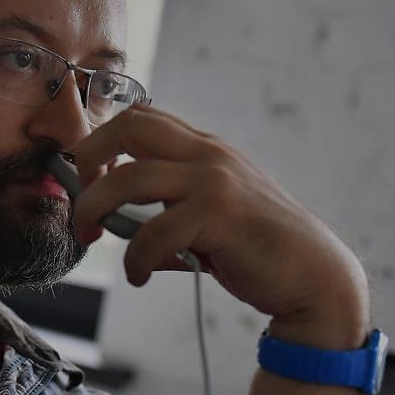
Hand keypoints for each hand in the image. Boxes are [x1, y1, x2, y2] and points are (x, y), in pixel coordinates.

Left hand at [71, 105, 369, 347]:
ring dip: (95, 208)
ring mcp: (214, 181)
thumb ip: (166, 211)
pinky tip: (138, 276)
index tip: (87, 178)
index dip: (101, 141)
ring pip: (129, 177)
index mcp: (205, 148)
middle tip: (80, 199)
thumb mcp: (207, 217)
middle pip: (128, 126)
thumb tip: (114, 228)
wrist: (313, 276)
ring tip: (91, 236)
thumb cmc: (256, 248)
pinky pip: (154, 232)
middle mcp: (208, 154)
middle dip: (89, 158)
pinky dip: (135, 258)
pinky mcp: (219, 215)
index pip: (141, 117)